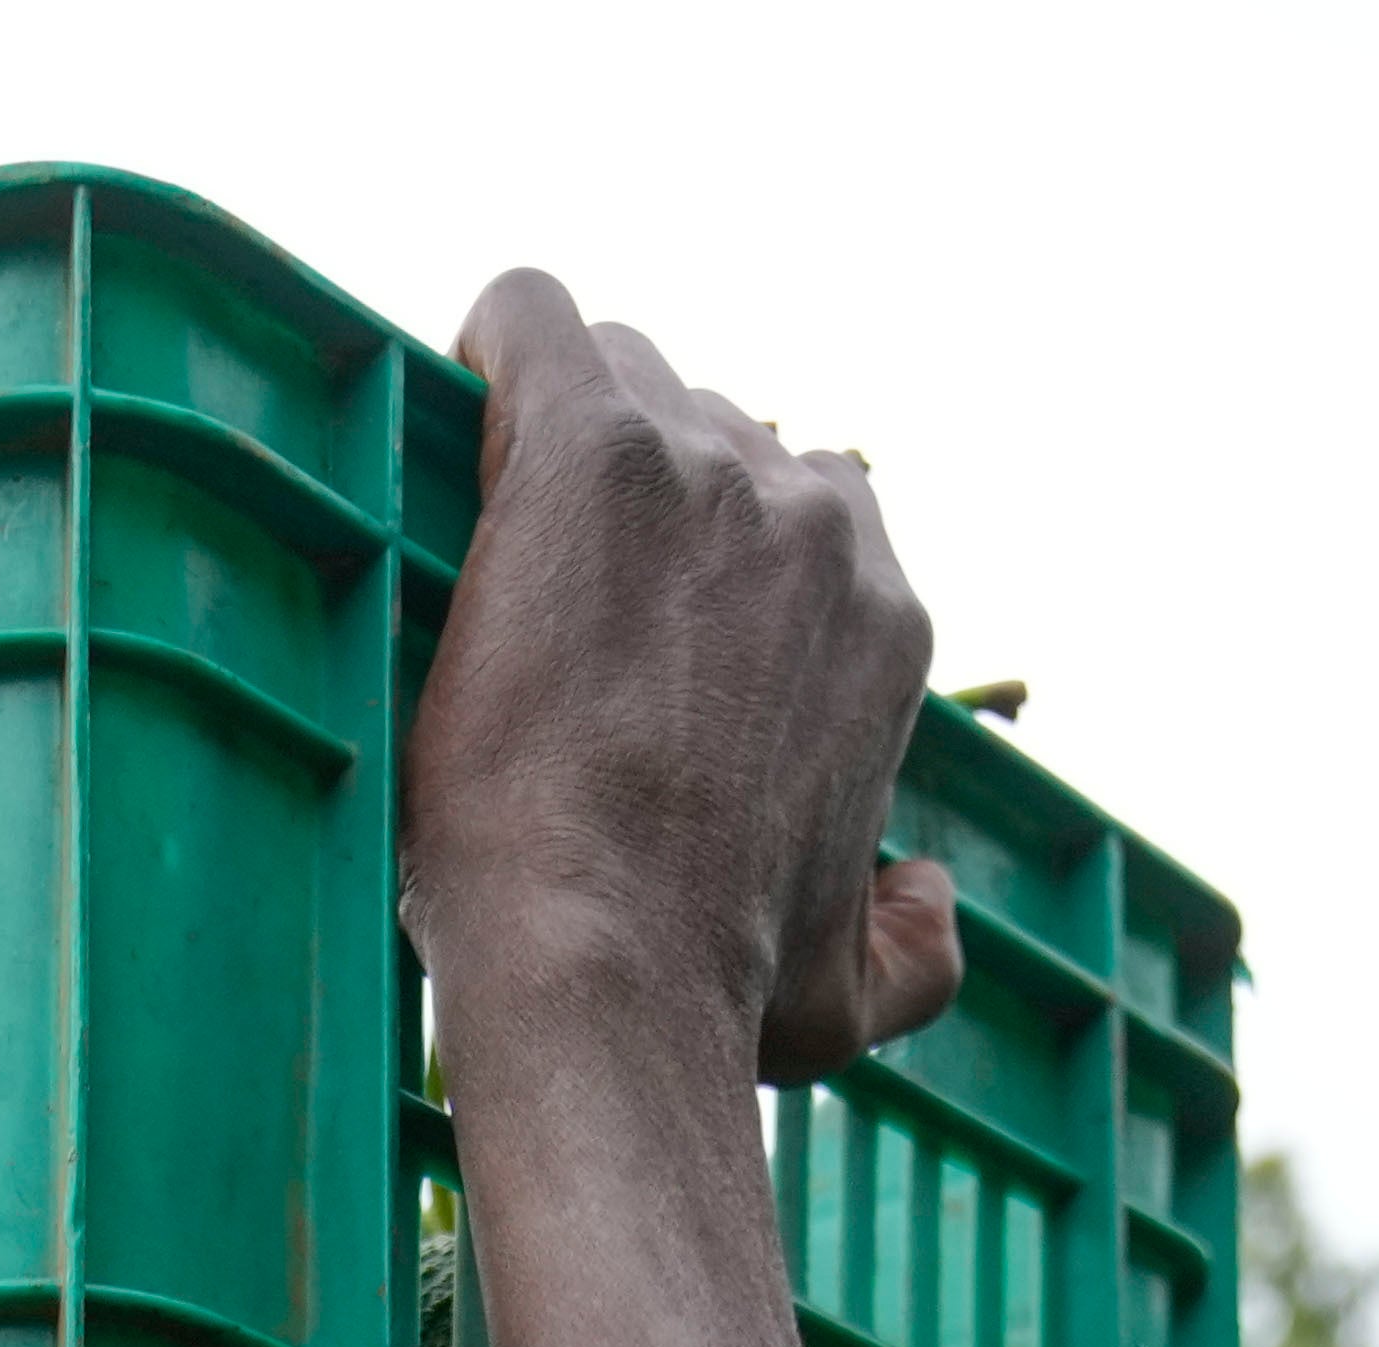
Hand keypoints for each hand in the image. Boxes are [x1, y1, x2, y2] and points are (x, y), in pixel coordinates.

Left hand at [411, 269, 960, 1081]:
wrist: (607, 961)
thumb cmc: (715, 990)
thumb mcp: (854, 997)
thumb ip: (915, 941)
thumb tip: (927, 895)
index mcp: (883, 624)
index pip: (799, 511)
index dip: (708, 553)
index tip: (635, 613)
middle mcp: (818, 524)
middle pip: (712, 427)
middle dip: (640, 492)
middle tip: (552, 585)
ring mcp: (711, 474)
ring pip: (623, 371)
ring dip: (563, 427)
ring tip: (487, 522)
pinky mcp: (596, 448)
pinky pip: (530, 316)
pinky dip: (489, 346)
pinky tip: (450, 408)